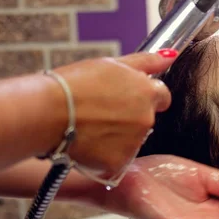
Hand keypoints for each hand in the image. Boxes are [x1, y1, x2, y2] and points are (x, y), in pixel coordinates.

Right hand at [46, 50, 176, 174]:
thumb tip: (170, 55)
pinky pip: (116, 161)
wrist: (47, 112)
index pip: (162, 96)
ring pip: (131, 141)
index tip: (126, 98)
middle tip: (101, 112)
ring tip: (91, 127)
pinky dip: (104, 155)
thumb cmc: (74, 85)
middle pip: (145, 120)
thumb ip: (145, 62)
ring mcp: (134, 143)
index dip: (144, 96)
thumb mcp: (111, 64)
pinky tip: (87, 143)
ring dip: (117, 137)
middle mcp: (146, 119)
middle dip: (129, 117)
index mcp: (147, 92)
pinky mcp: (118, 163)